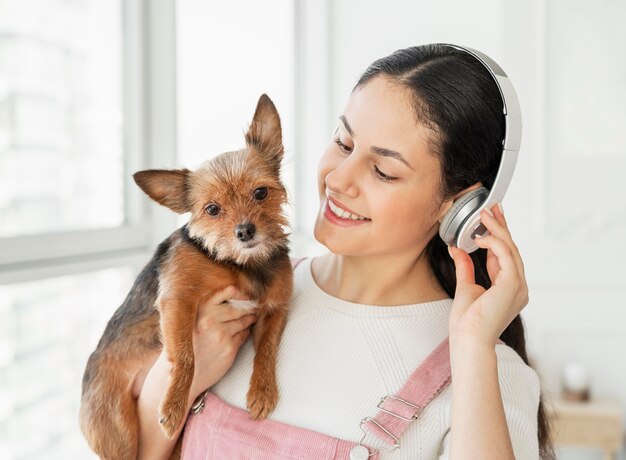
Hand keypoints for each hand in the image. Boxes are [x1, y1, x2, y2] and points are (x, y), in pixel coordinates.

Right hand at [187, 285, 257, 399]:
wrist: (177, 372)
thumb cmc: (184, 342)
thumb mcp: (188, 318)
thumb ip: (207, 306)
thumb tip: (233, 292)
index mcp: (199, 308)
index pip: (227, 292)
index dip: (239, 293)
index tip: (245, 295)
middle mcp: (210, 319)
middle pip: (238, 308)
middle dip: (248, 307)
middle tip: (254, 306)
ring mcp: (220, 334)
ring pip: (243, 321)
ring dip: (249, 319)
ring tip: (251, 317)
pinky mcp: (229, 349)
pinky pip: (243, 335)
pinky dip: (245, 332)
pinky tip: (243, 331)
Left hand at [447, 203, 528, 347]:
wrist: (468, 341)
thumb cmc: (467, 324)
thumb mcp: (465, 288)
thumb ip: (465, 268)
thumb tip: (458, 249)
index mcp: (509, 288)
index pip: (505, 255)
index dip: (498, 235)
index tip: (491, 218)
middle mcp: (518, 286)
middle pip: (511, 249)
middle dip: (501, 226)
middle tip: (492, 208)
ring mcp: (518, 286)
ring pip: (511, 249)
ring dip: (497, 230)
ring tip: (484, 215)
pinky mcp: (513, 285)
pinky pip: (507, 256)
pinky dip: (494, 243)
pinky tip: (481, 236)